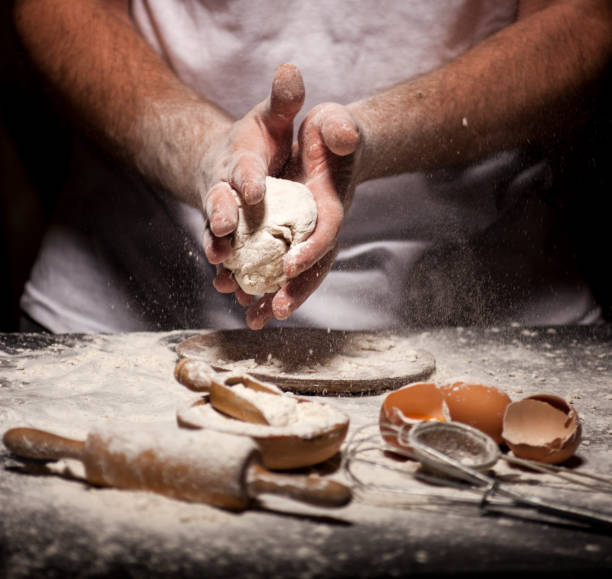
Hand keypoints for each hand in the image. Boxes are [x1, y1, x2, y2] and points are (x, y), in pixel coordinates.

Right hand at [202, 63, 304, 267]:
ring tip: (221, 268)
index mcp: (241, 159)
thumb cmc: (259, 141)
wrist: (231, 165)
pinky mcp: (227, 238)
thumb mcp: (272, 117)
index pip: (243, 166)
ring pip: (217, 235)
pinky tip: (231, 288)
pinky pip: (226, 255)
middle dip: (221, 215)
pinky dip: (227, 271)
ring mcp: (222, 216)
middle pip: (220, 203)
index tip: (253, 187)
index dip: (247, 176)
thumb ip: (283, 100)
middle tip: (225, 228)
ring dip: (219, 251)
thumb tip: (291, 69)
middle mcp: (225, 189)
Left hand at [244, 102, 361, 328]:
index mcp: (332, 204)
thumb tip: (345, 135)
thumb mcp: (336, 123)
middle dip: (295, 290)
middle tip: (275, 311)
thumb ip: (341, 130)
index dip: (310, 251)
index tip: (288, 268)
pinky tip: (240, 299)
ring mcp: (303, 235)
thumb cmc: (332, 133)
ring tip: (253, 319)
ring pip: (291, 273)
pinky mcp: (287, 236)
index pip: (326, 232)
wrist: (328, 144)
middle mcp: (318, 226)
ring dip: (274, 297)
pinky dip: (260, 283)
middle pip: (312, 266)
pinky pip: (273, 264)